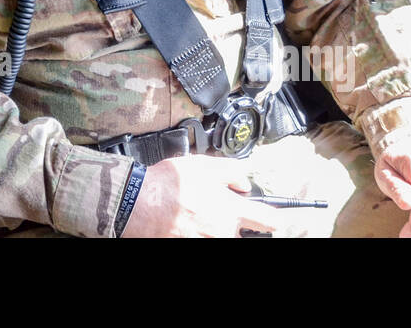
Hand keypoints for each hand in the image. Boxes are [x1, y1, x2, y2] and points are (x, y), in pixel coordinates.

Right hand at [120, 155, 279, 237]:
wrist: (137, 203)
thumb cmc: (168, 183)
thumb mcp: (202, 165)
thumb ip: (230, 171)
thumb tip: (244, 183)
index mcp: (230, 209)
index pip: (269, 220)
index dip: (273, 218)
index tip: (272, 218)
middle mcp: (222, 232)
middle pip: (243, 235)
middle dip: (235, 225)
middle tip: (215, 210)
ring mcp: (206, 242)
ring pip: (223, 239)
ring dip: (217, 231)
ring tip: (198, 217)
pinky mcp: (191, 247)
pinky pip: (203, 241)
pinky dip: (200, 234)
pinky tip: (187, 225)